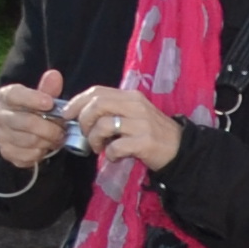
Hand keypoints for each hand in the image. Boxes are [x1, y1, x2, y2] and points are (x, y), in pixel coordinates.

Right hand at [0, 72, 80, 169]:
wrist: (26, 131)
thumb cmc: (36, 110)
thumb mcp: (44, 97)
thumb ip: (49, 88)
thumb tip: (54, 75)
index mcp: (6, 97)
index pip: (13, 95)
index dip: (32, 98)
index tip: (49, 103)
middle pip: (24, 122)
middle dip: (49, 127)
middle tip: (63, 129)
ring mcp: (0, 135)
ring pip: (28, 140)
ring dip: (47, 140)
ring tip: (57, 137)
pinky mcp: (6, 152)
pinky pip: (27, 155)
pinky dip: (41, 152)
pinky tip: (45, 146)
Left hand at [61, 84, 183, 173]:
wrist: (180, 148)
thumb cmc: (152, 131)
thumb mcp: (134, 113)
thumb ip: (113, 109)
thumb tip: (82, 113)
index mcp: (131, 96)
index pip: (97, 91)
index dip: (77, 102)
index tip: (68, 115)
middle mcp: (136, 106)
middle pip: (97, 105)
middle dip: (84, 121)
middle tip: (87, 135)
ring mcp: (141, 124)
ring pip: (103, 125)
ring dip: (95, 140)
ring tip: (100, 148)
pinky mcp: (144, 142)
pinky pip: (115, 147)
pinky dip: (110, 154)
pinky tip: (116, 156)